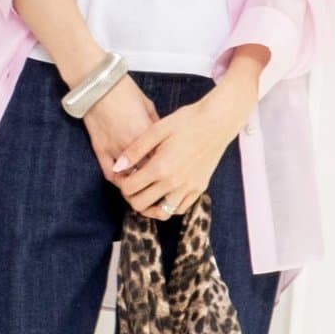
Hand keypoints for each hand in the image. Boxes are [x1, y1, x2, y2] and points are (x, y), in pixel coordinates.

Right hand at [81, 76, 161, 183]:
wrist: (98, 85)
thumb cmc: (124, 90)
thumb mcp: (148, 105)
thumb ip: (156, 125)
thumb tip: (162, 139)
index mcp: (147, 134)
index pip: (162, 159)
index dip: (167, 166)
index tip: (171, 168)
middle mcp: (132, 146)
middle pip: (148, 172)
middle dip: (154, 177)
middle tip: (159, 180)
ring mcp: (114, 149)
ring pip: (130, 177)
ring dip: (137, 182)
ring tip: (143, 184)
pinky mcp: (100, 150)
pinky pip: (110, 174)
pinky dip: (118, 180)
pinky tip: (124, 181)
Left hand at [106, 95, 239, 219]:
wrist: (217, 122)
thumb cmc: (186, 121)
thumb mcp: (157, 130)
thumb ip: (135, 150)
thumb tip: (117, 168)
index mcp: (160, 167)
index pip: (129, 188)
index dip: (120, 183)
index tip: (121, 174)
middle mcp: (174, 183)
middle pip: (141, 204)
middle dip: (130, 196)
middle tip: (131, 183)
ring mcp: (188, 188)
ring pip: (161, 213)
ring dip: (149, 206)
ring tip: (145, 192)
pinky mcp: (199, 188)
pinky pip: (180, 208)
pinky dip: (168, 206)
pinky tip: (164, 193)